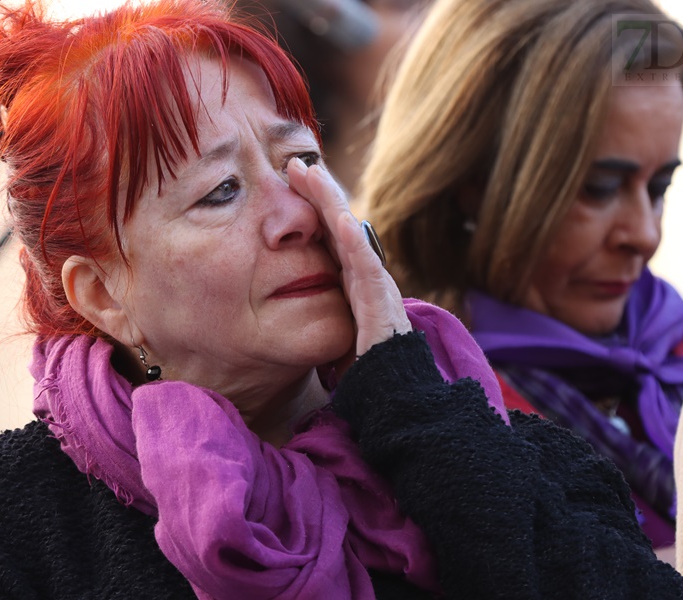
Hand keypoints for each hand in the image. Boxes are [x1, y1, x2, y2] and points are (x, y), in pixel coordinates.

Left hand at [286, 157, 410, 368]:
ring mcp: (379, 293)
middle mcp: (368, 283)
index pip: (330, 238)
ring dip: (332, 205)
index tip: (291, 181)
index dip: (313, 208)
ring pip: (353, 239)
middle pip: (341, 228)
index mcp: (353, 286)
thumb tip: (287, 306)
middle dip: (320, 194)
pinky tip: (337, 220)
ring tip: (311, 175)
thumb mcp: (331, 336)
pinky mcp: (384, 310)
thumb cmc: (364, 378)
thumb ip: (319, 315)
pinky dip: (353, 244)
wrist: (396, 406)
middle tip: (294, 164)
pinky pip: (367, 271)